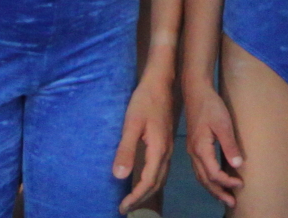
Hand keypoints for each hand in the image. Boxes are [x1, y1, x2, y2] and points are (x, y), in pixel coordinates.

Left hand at [113, 71, 173, 211]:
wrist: (160, 82)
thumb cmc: (144, 101)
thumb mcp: (131, 124)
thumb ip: (126, 150)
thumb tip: (119, 176)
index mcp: (159, 149)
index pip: (148, 182)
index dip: (135, 197)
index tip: (122, 207)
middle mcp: (166, 151)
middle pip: (156, 183)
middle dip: (142, 199)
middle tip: (126, 208)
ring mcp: (168, 147)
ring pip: (160, 177)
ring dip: (148, 191)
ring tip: (133, 199)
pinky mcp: (166, 141)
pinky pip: (161, 168)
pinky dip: (152, 180)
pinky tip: (143, 179)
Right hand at [181, 80, 244, 203]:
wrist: (195, 92)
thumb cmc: (211, 106)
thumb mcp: (223, 124)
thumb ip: (230, 145)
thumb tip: (238, 165)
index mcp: (201, 149)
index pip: (213, 174)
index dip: (227, 182)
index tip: (241, 184)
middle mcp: (194, 154)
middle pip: (206, 180)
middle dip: (219, 192)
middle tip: (232, 203)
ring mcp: (192, 151)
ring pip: (201, 176)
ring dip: (213, 188)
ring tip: (225, 197)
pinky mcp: (194, 147)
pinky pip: (200, 169)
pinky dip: (208, 179)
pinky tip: (215, 180)